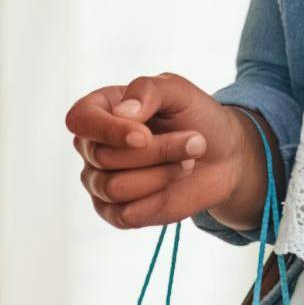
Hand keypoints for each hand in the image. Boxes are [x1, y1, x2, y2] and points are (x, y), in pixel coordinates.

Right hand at [64, 74, 261, 229]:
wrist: (223, 155)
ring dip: (162, 174)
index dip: (109, 130)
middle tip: (195, 140)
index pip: (80, 120)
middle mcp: (92, 148)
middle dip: (158, 151)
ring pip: (115, 187)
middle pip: (104, 157)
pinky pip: (126, 214)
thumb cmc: (196, 117)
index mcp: (99, 110)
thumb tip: (120, 112)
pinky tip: (174, 183)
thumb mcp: (179, 91)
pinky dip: (159, 198)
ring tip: (188, 161)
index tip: (145, 136)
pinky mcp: (116, 212)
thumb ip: (148, 90)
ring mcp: (100, 182)